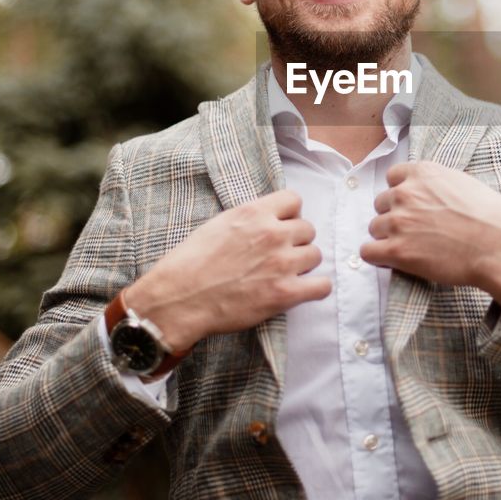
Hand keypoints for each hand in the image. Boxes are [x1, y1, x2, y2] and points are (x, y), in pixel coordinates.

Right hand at [123, 190, 329, 350]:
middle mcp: (272, 234)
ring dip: (303, 264)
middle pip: (308, 229)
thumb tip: (269, 218)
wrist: (178, 299)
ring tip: (285, 273)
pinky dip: (316, 288)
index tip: (281, 227)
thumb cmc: (190, 263)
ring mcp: (281, 264)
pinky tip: (303, 290)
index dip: (289, 215)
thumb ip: (250, 218)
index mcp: (254, 213)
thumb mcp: (219, 224)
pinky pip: (322, 286)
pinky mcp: (285, 293)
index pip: (294, 200)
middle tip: (279, 255)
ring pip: (315, 255)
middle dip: (296, 241)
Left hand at [360, 162, 500, 320]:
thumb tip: (426, 195)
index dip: (402, 194)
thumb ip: (436, 185)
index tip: (412, 207)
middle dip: (395, 216)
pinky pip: (368, 252)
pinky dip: (378, 257)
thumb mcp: (463, 184)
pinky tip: (395, 261)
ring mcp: (399, 222)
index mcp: (423, 173)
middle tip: (415, 231)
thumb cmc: (492, 218)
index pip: (393, 177)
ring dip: (388, 238)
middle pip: (382, 203)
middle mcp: (406, 193)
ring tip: (412, 248)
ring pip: (375, 228)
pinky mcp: (397, 251)